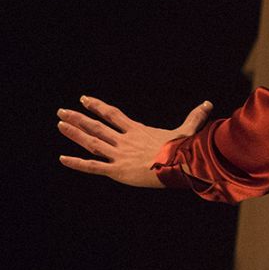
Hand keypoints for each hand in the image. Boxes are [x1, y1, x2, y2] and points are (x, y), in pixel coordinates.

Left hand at [57, 95, 212, 187]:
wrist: (180, 164)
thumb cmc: (184, 149)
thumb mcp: (187, 131)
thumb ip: (194, 117)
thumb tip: (208, 103)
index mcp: (137, 131)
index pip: (113, 115)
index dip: (98, 107)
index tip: (85, 99)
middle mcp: (125, 140)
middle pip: (97, 126)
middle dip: (78, 118)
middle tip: (61, 111)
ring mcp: (119, 155)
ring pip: (92, 142)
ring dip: (75, 133)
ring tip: (60, 124)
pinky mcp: (117, 170)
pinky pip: (93, 166)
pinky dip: (77, 163)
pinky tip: (62, 158)